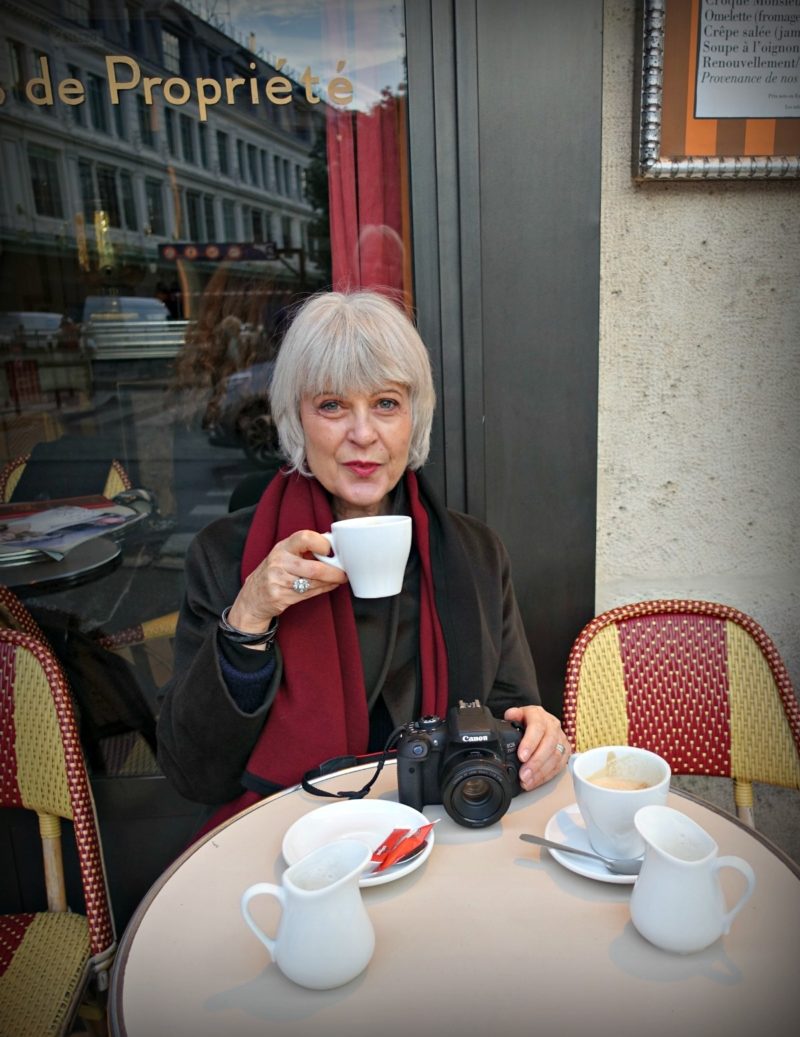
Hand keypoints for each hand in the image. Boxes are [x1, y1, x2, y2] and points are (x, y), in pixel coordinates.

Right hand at [227, 529, 347, 631]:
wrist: (253, 595)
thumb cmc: (276, 571)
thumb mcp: (285, 554)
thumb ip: (305, 549)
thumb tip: (335, 547)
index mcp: (283, 547)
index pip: (304, 538)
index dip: (322, 543)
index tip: (331, 550)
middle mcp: (279, 562)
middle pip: (314, 568)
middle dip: (334, 572)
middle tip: (344, 572)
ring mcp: (278, 581)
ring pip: (313, 583)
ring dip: (331, 582)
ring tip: (339, 578)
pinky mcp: (280, 597)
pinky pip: (309, 594)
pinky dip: (323, 589)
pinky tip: (329, 585)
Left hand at [504, 705, 570, 791]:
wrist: (541, 721)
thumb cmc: (528, 720)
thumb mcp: (518, 714)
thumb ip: (513, 715)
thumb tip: (509, 715)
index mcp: (540, 715)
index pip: (537, 728)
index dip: (530, 743)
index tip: (522, 756)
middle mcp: (553, 726)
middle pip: (549, 745)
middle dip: (536, 762)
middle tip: (523, 774)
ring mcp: (561, 739)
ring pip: (555, 757)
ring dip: (540, 772)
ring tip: (527, 781)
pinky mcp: (565, 751)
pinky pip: (559, 766)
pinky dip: (546, 776)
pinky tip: (534, 782)